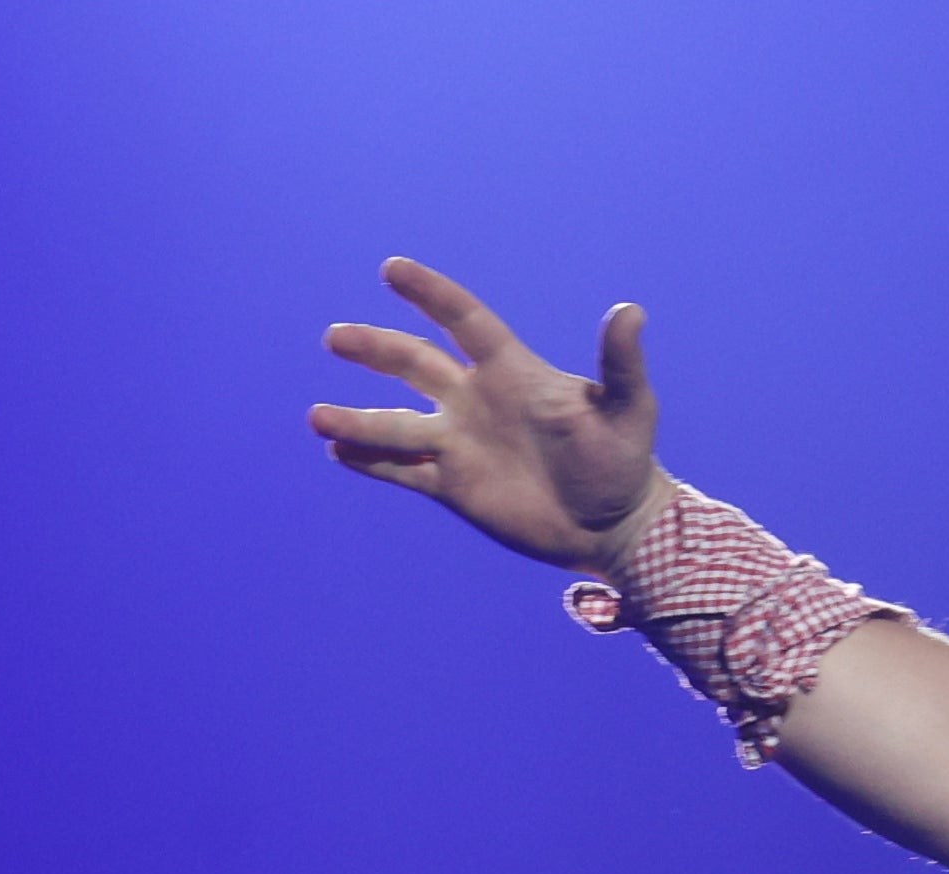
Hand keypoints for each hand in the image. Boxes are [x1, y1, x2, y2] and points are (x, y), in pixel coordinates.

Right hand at [310, 259, 664, 571]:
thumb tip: (630, 310)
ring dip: (357, 421)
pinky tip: (339, 452)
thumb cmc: (625, 462)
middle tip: (335, 338)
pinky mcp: (454, 487)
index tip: (392, 270)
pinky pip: (404, 470)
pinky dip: (372, 462)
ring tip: (318, 419)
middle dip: (375, 349)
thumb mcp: (629, 410)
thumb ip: (622, 363)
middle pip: (414, 363)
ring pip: (398, 424)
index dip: (431, 294)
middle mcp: (477, 401)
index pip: (464, 321)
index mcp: (512, 373)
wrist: (614, 527)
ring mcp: (461, 444)